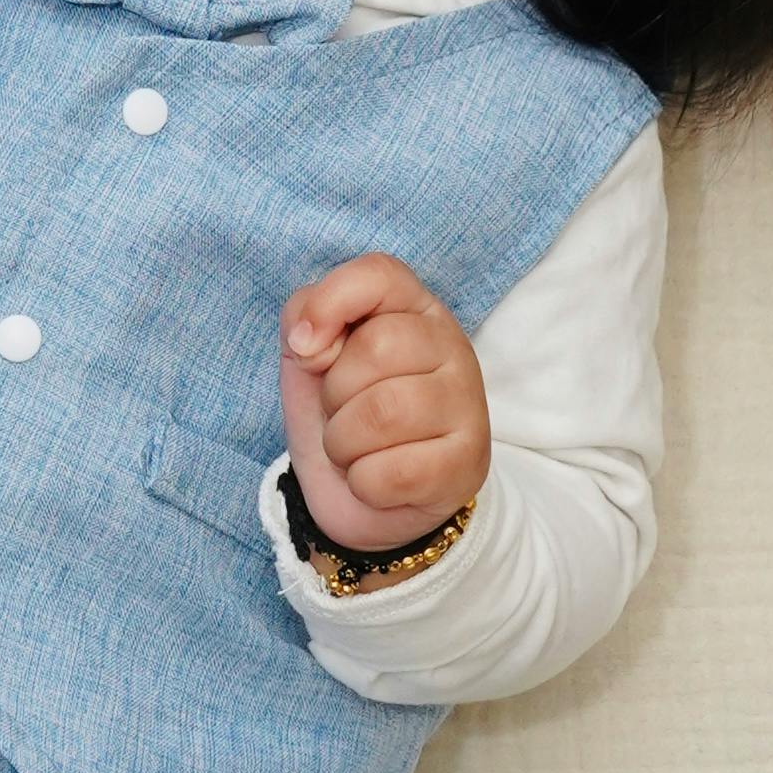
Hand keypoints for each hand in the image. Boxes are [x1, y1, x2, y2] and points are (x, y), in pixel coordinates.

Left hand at [278, 254, 487, 553]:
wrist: (371, 498)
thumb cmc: (345, 413)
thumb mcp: (311, 355)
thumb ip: (304, 316)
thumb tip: (310, 340)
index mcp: (415, 309)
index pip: (378, 274)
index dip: (330, 305)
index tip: (306, 349)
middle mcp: (452, 347)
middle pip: (375, 350)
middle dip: (335, 394)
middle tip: (343, 413)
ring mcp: (468, 405)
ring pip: (382, 414)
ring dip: (344, 444)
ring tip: (356, 449)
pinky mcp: (468, 464)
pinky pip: (392, 473)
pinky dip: (364, 483)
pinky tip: (378, 479)